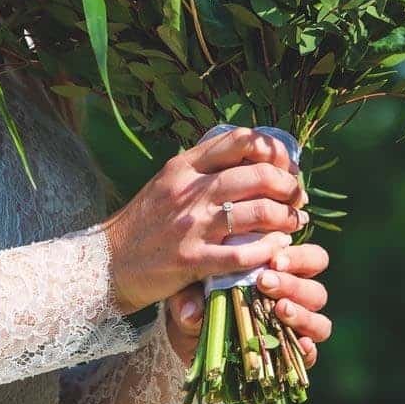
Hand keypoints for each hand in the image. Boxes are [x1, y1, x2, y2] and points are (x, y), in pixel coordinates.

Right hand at [102, 125, 310, 312]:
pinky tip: (275, 252)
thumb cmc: (143, 222)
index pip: (239, 141)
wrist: (107, 262)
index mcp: (184, 167)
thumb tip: (247, 156)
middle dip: (288, 187)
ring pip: (258, 214)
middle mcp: (189, 191)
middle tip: (297, 198)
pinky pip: (243, 254)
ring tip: (292, 225)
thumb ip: (202, 168)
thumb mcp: (167, 182)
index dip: (273, 151)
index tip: (285, 166)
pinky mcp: (191, 260)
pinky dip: (267, 252)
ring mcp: (191, 226)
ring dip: (285, 220)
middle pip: (258, 176)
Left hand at [163, 233, 331, 368]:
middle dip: (293, 282)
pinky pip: (312, 351)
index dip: (297, 256)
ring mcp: (296, 324)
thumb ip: (190, 296)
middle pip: (316, 284)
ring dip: (302, 311)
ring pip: (318, 316)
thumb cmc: (196, 300)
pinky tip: (298, 344)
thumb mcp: (189, 293)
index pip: (308, 257)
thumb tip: (190, 312)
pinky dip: (307, 348)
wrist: (191, 338)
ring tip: (279, 309)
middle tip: (265, 281)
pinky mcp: (293, 353)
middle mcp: (294, 295)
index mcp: (279, 270)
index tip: (273, 259)